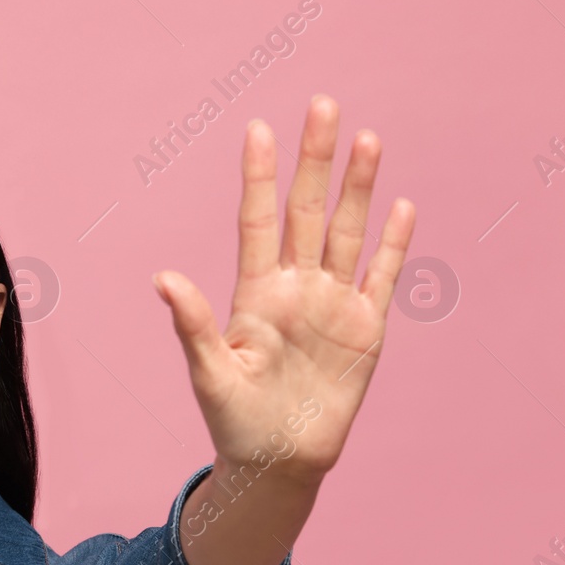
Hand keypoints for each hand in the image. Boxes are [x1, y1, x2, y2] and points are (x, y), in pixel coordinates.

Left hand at [152, 94, 415, 482]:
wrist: (279, 460)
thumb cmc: (234, 419)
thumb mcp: (209, 373)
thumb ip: (192, 325)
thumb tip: (163, 278)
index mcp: (255, 293)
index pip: (257, 222)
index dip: (260, 177)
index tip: (258, 128)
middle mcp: (295, 287)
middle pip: (306, 211)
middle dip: (314, 160)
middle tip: (322, 104)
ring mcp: (333, 303)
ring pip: (346, 232)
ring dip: (358, 188)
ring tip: (366, 138)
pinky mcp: (366, 328)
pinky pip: (382, 276)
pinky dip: (393, 244)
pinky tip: (402, 205)